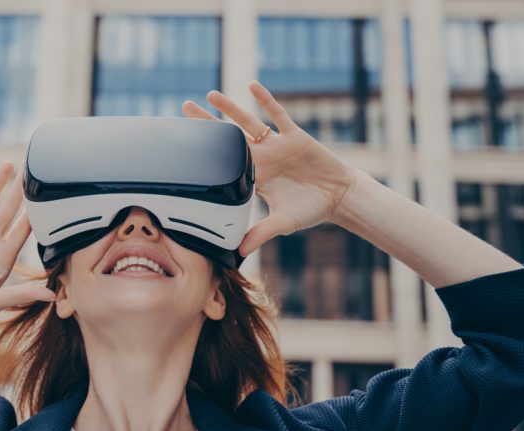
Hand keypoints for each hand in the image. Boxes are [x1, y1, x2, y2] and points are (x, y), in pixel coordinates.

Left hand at [182, 80, 360, 256]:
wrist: (339, 197)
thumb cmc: (311, 209)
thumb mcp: (283, 223)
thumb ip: (260, 233)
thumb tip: (240, 251)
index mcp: (256, 176)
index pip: (225, 162)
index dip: (207, 153)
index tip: (186, 144)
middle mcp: (263, 157)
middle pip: (230, 136)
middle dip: (208, 123)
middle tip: (184, 107)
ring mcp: (277, 145)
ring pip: (249, 122)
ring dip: (230, 108)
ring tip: (210, 94)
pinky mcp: (295, 137)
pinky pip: (278, 115)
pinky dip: (266, 101)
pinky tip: (252, 86)